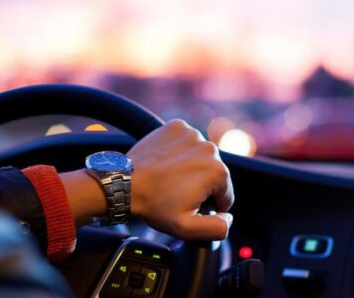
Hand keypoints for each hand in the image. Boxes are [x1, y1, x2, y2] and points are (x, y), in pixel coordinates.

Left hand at [127, 119, 233, 240]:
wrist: (124, 183)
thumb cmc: (154, 205)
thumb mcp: (187, 228)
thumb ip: (217, 228)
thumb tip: (229, 217)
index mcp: (218, 171)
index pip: (225, 195)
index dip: (208, 205)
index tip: (188, 205)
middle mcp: (209, 148)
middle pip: (214, 174)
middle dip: (200, 186)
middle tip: (176, 193)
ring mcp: (192, 134)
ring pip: (200, 157)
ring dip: (191, 168)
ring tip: (170, 179)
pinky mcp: (176, 127)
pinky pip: (186, 142)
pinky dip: (180, 152)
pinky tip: (167, 163)